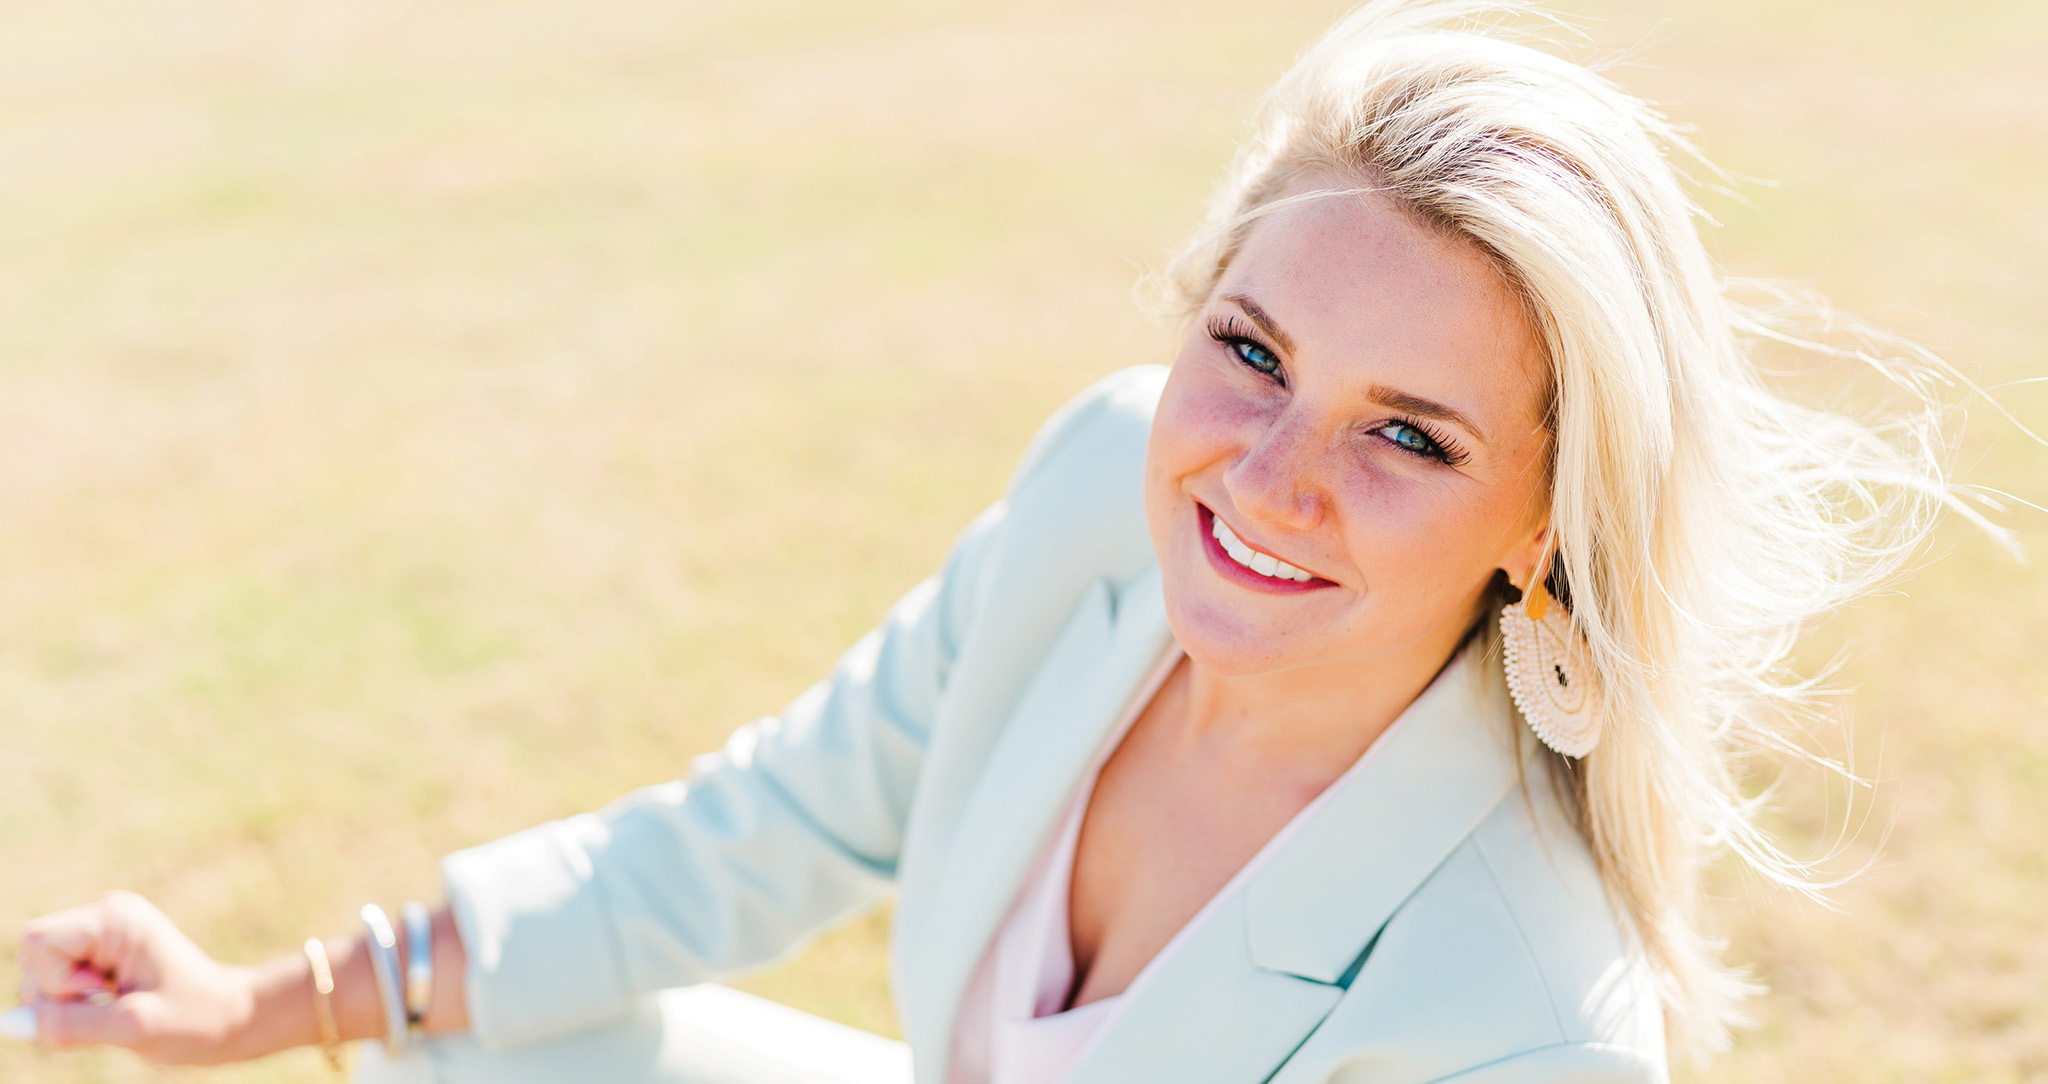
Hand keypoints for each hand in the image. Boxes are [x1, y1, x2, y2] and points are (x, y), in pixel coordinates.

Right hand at [16, 891, 260, 1063]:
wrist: (232, 1019)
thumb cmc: (194, 1020)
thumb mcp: (131, 1028)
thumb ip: (69, 1025)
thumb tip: (12, 1025)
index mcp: (117, 918)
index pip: (38, 941)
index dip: (55, 980)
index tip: (103, 994)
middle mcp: (107, 916)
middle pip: (33, 957)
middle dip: (57, 995)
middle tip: (112, 1005)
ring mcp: (103, 935)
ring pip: (40, 975)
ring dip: (66, 1005)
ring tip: (117, 1006)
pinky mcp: (101, 956)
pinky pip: (56, 985)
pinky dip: (74, 1007)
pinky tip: (113, 1006)